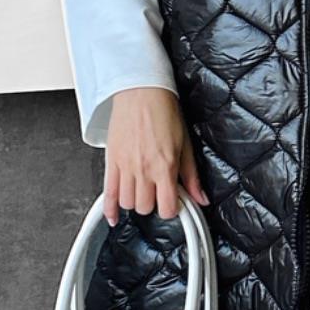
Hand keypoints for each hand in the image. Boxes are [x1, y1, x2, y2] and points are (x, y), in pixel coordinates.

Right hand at [103, 88, 208, 224]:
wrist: (142, 92)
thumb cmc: (164, 112)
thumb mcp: (185, 144)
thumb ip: (192, 176)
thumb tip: (201, 198)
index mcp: (165, 166)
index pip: (167, 207)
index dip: (172, 210)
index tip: (173, 203)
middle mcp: (143, 169)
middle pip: (145, 207)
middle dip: (153, 204)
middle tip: (157, 193)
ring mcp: (125, 167)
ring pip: (128, 203)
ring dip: (136, 202)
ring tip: (142, 191)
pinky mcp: (111, 161)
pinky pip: (108, 193)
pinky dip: (110, 209)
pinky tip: (114, 217)